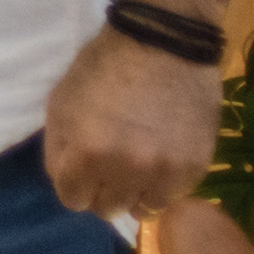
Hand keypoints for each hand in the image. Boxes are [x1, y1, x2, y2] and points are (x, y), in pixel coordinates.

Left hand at [41, 24, 221, 216]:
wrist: (164, 44)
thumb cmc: (103, 67)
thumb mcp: (61, 102)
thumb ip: (58, 149)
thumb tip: (67, 183)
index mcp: (87, 153)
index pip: (73, 200)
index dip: (74, 184)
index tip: (81, 169)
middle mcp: (126, 170)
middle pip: (107, 208)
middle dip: (102, 189)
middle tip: (108, 165)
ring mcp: (164, 172)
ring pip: (142, 209)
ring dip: (134, 191)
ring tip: (136, 165)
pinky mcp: (195, 168)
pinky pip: (172, 195)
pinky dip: (163, 184)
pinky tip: (159, 158)